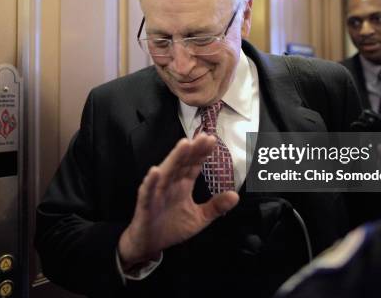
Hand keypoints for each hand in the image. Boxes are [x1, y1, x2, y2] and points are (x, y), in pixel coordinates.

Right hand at [117, 133, 238, 269]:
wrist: (149, 244)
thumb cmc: (171, 227)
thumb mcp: (198, 218)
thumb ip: (215, 207)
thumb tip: (235, 196)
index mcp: (183, 185)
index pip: (193, 165)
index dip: (202, 153)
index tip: (212, 140)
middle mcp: (170, 184)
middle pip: (182, 163)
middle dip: (192, 150)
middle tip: (203, 137)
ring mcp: (157, 192)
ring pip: (167, 172)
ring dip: (174, 158)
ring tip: (184, 144)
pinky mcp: (145, 204)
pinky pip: (147, 192)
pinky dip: (151, 182)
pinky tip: (155, 172)